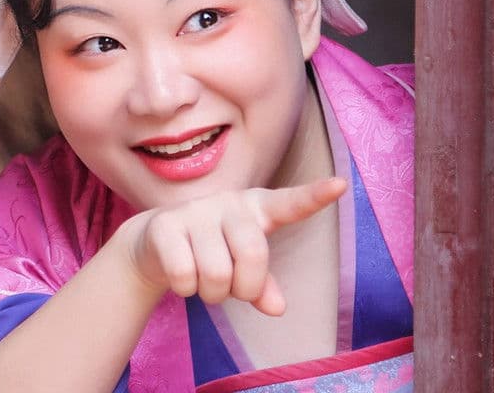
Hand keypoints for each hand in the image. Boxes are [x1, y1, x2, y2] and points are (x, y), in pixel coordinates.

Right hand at [117, 177, 346, 315]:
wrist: (153, 244)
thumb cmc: (211, 254)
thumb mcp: (242, 268)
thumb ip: (263, 285)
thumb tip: (277, 308)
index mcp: (255, 210)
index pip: (288, 204)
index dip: (313, 197)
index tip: (341, 185)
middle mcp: (227, 203)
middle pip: (253, 253)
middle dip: (244, 287)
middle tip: (232, 292)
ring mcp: (194, 210)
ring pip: (216, 273)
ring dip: (212, 294)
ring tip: (203, 283)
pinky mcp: (164, 225)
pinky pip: (184, 275)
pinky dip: (186, 290)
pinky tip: (180, 278)